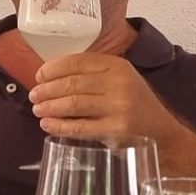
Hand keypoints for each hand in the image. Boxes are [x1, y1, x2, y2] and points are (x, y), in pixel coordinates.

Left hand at [28, 52, 181, 140]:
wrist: (162, 133)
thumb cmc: (133, 105)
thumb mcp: (120, 81)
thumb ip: (93, 75)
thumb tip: (50, 76)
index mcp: (117, 66)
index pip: (78, 61)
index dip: (53, 68)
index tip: (39, 76)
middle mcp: (119, 83)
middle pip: (72, 83)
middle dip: (47, 89)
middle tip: (34, 95)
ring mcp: (118, 107)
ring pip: (72, 104)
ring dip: (49, 107)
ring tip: (38, 110)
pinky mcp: (116, 130)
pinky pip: (79, 127)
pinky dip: (58, 126)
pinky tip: (48, 125)